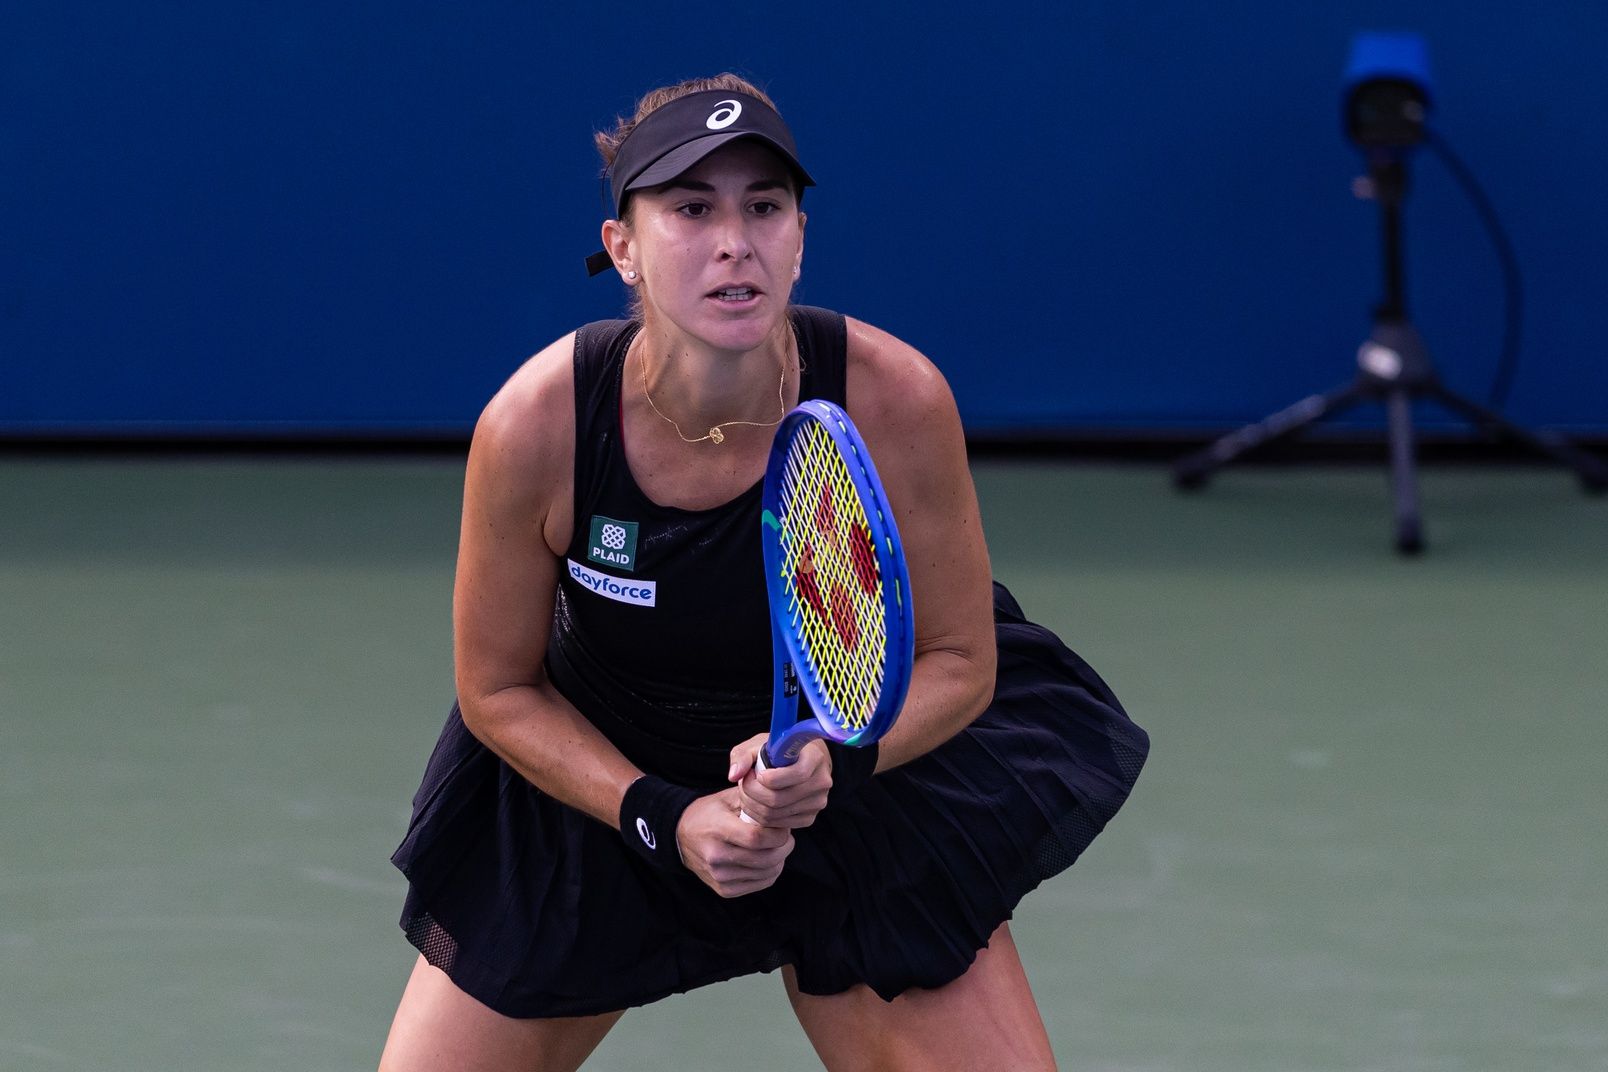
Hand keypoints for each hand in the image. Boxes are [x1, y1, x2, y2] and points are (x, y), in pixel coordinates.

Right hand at [676, 789, 794, 897]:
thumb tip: (780, 808)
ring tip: (777, 847)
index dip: (778, 834)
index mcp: (718, 829)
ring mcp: (719, 876)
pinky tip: (767, 860)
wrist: (681, 837)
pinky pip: (761, 884)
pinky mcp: (724, 890)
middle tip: (786, 837)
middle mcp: (717, 856)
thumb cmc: (709, 813)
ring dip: (780, 859)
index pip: (756, 838)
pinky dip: (771, 872)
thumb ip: (753, 801)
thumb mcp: (727, 798)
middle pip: (765, 858)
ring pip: (767, 873)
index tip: (783, 827)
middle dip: (784, 847)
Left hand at [728, 734, 832, 828]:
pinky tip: (756, 804)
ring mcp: (817, 802)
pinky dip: (761, 817)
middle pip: (779, 799)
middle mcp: (821, 781)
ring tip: (747, 793)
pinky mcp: (809, 818)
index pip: (796, 774)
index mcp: (814, 758)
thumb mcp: (759, 744)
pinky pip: (779, 824)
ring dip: (753, 806)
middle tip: (743, 784)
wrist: (800, 760)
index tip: (756, 773)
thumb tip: (733, 775)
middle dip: (752, 794)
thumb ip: (743, 756)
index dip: (769, 778)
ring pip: (775, 814)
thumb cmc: (778, 750)